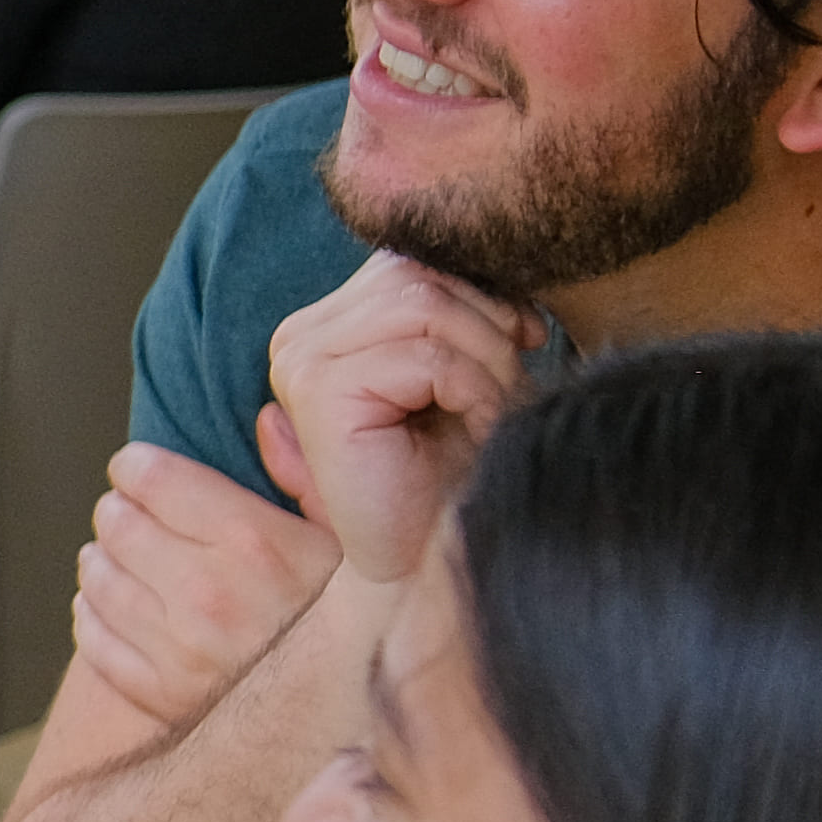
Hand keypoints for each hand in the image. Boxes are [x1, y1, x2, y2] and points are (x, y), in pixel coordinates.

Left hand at [68, 443, 336, 734]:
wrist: (353, 731)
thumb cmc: (355, 627)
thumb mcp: (356, 545)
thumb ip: (313, 478)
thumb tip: (270, 419)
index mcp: (255, 545)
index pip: (147, 476)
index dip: (141, 469)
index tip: (146, 474)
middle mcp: (208, 596)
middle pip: (113, 520)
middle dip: (124, 511)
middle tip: (145, 520)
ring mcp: (177, 649)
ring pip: (94, 572)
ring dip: (107, 560)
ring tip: (138, 563)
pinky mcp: (156, 693)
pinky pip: (91, 632)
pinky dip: (98, 613)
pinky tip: (129, 608)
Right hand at [260, 249, 534, 587]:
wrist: (431, 560)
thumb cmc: (452, 473)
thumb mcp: (464, 367)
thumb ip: (458, 308)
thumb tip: (498, 260)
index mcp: (326, 326)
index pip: (413, 261)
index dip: (482, 297)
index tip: (521, 343)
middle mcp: (299, 336)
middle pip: (421, 276)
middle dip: (487, 332)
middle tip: (500, 396)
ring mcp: (300, 361)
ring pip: (427, 308)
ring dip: (485, 364)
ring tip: (486, 416)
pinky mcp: (319, 393)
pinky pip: (424, 353)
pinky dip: (472, 390)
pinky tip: (471, 431)